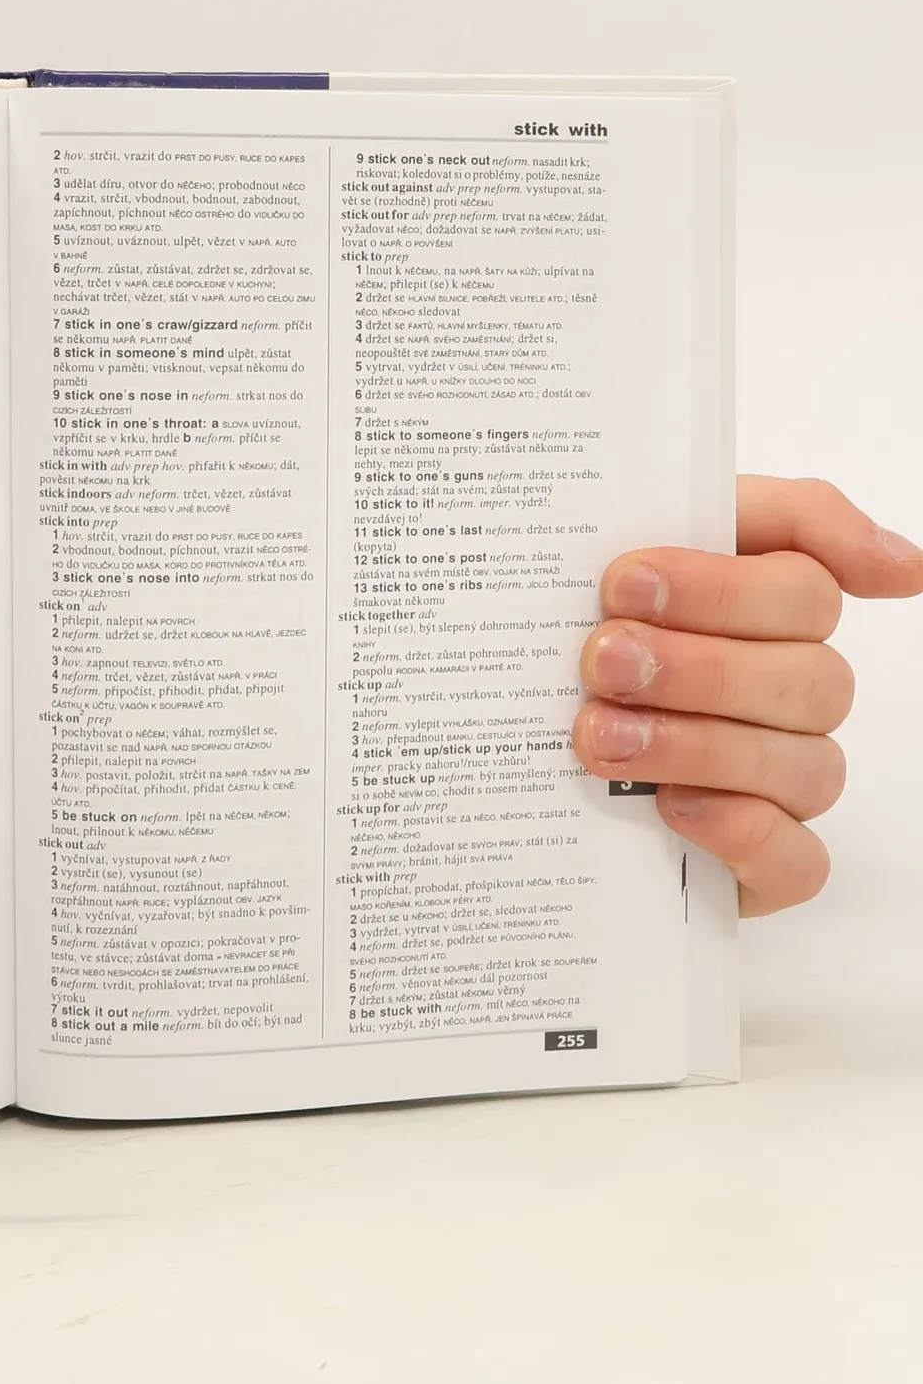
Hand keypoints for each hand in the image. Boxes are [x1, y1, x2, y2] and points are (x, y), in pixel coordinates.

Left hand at [574, 477, 922, 915]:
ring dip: (696, 744)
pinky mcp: (762, 866)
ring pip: (802, 764)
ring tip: (598, 733)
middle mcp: (792, 697)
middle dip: (697, 667)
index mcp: (772, 614)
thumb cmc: (578, 637)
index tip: (624, 583)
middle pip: (807, 678)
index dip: (720, 587)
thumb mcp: (629, 544)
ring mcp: (784, 784)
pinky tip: (671, 806)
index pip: (803, 590)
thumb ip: (764, 517)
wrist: (500, 750)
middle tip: (601, 660)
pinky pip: (798, 861)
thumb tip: (901, 566)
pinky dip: (741, 831)